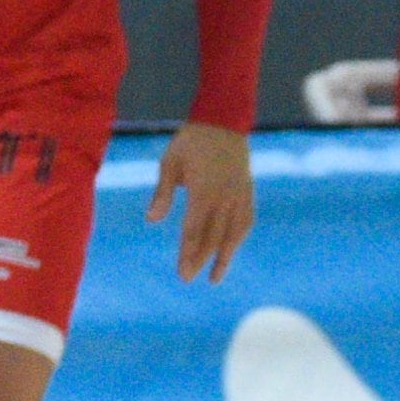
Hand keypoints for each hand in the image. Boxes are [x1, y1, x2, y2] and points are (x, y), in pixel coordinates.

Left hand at [148, 121, 254, 281]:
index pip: (195, 230)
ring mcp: (239, 195)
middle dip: (201, 260)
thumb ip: (163, 193)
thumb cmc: (191, 142)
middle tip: (188, 278)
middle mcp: (225, 197)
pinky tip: (231, 249)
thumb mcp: (170, 164)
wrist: (223, 122)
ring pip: (233, 233)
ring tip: (215, 277)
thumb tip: (152, 220)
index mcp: (204, 191)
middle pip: (213, 236)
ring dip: (224, 256)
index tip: (183, 272)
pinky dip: (238, 238)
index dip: (188, 253)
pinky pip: (245, 221)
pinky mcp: (247, 192)